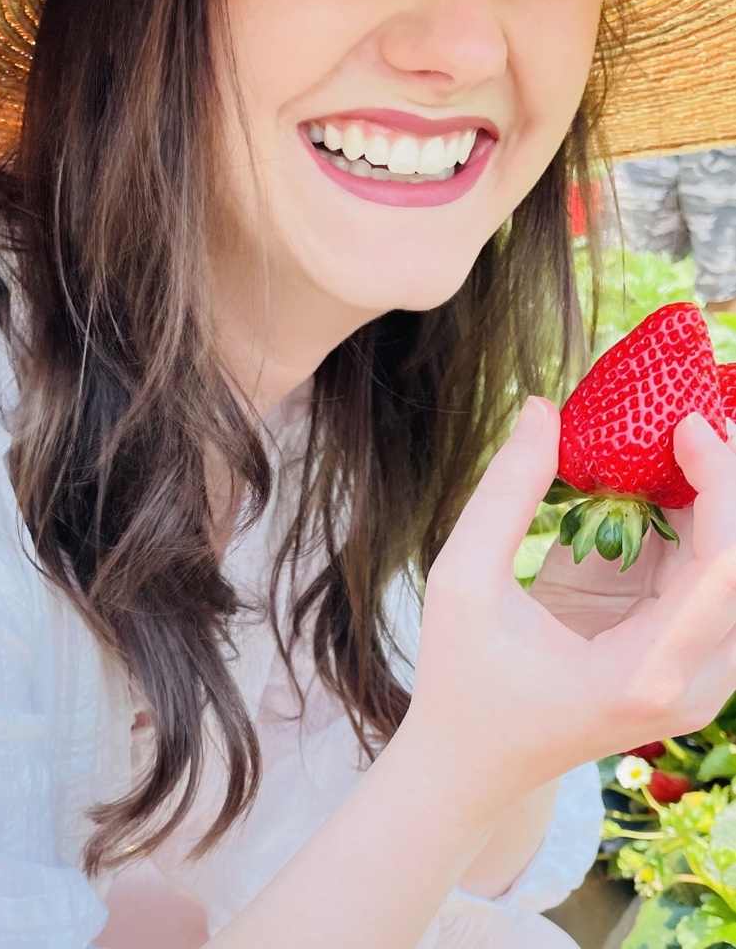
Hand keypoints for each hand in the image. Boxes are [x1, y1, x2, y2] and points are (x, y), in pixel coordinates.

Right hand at [395, 398, 735, 828]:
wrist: (472, 762)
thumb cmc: (461, 678)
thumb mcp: (463, 580)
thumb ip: (505, 493)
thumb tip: (543, 408)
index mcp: (645, 673)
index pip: (725, 568)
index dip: (721, 483)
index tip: (687, 424)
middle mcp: (690, 683)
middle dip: (726, 483)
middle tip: (689, 416)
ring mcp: (693, 679)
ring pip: (731, 573)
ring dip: (712, 502)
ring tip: (674, 436)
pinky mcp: (679, 663)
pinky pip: (705, 582)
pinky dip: (688, 525)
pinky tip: (653, 480)